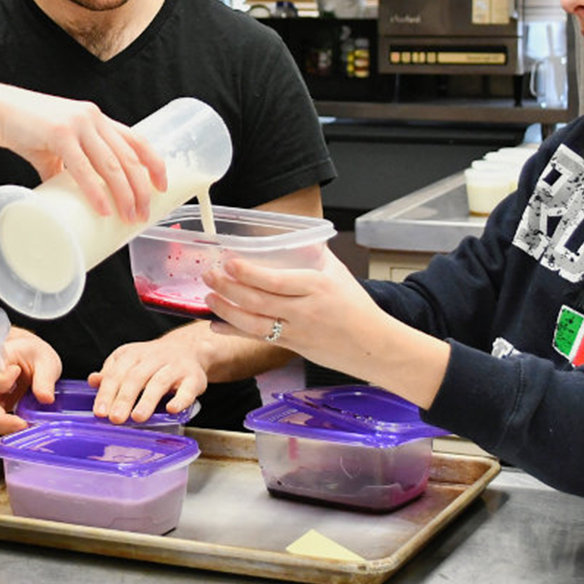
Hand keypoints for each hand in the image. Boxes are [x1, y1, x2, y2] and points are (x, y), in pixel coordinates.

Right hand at [0, 91, 166, 221]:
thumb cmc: (24, 126)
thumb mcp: (54, 145)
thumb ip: (65, 167)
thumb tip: (71, 196)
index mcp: (97, 119)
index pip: (137, 139)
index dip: (154, 163)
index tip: (162, 185)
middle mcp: (93, 118)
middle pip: (129, 158)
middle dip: (141, 189)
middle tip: (144, 214)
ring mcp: (78, 125)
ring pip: (112, 165)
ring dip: (125, 195)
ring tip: (129, 216)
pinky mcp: (59, 134)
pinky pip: (83, 168)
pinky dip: (96, 191)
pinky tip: (103, 208)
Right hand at [0, 329, 61, 433]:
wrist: (25, 357)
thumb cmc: (31, 354)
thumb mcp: (44, 359)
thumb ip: (44, 378)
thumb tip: (46, 398)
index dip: (1, 380)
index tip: (18, 373)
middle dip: (1, 419)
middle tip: (23, 423)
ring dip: (2, 426)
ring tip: (23, 425)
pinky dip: (3, 428)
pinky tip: (19, 425)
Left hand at [87, 337, 207, 424]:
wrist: (188, 349)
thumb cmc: (152, 361)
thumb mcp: (129, 361)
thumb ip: (111, 373)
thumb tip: (94, 381)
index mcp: (133, 354)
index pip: (116, 373)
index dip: (107, 393)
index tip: (100, 412)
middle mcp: (153, 358)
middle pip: (136, 377)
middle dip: (124, 398)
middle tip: (115, 418)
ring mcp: (174, 367)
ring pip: (159, 382)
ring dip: (148, 400)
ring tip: (137, 417)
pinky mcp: (193, 378)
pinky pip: (187, 389)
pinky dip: (180, 399)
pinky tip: (171, 409)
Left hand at [202, 249, 383, 364]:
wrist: (374, 345)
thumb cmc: (358, 307)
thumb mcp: (339, 273)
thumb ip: (315, 254)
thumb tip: (295, 237)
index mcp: (316, 286)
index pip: (275, 280)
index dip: (248, 272)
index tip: (229, 261)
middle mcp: (304, 310)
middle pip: (258, 300)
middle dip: (228, 287)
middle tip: (210, 275)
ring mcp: (296, 331)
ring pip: (253, 323)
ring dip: (226, 310)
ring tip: (209, 297)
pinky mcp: (291, 346)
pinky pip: (257, 338)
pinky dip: (234, 331)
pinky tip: (217, 323)